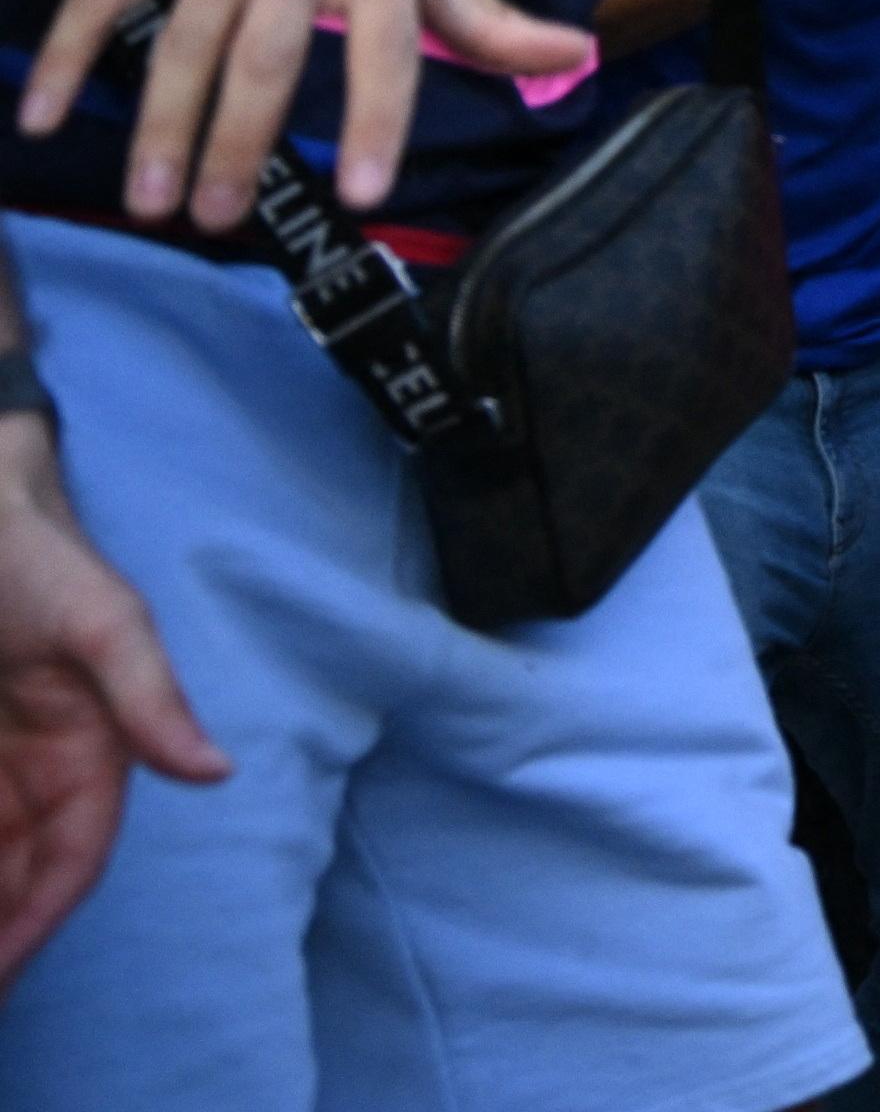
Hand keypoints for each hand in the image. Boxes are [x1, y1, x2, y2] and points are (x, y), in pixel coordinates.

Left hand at [0, 425, 215, 971]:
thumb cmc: (31, 548)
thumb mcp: (100, 619)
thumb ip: (150, 695)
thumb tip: (215, 774)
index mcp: (86, 745)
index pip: (72, 857)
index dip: (39, 923)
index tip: (4, 976)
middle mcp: (35, 766)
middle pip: (20, 873)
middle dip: (4, 929)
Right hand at [19, 0, 597, 223]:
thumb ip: (487, 20)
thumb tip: (574, 59)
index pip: (388, 46)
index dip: (379, 117)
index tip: (364, 193)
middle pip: (267, 54)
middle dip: (240, 140)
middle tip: (218, 222)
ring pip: (186, 36)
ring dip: (162, 123)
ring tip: (152, 202)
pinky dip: (72, 54)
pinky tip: (44, 118)